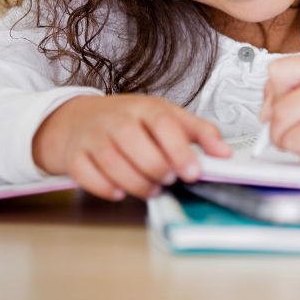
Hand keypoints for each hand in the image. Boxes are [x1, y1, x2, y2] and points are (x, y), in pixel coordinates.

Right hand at [32, 95, 231, 200]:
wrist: (81, 117)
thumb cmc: (131, 119)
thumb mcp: (169, 117)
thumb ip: (200, 133)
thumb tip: (224, 153)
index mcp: (146, 108)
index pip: (165, 125)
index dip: (180, 150)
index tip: (193, 172)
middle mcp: (118, 120)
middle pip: (138, 146)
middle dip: (158, 170)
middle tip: (170, 181)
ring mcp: (94, 137)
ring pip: (113, 163)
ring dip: (136, 183)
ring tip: (152, 190)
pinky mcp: (75, 155)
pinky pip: (87, 176)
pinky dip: (105, 188)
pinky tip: (120, 191)